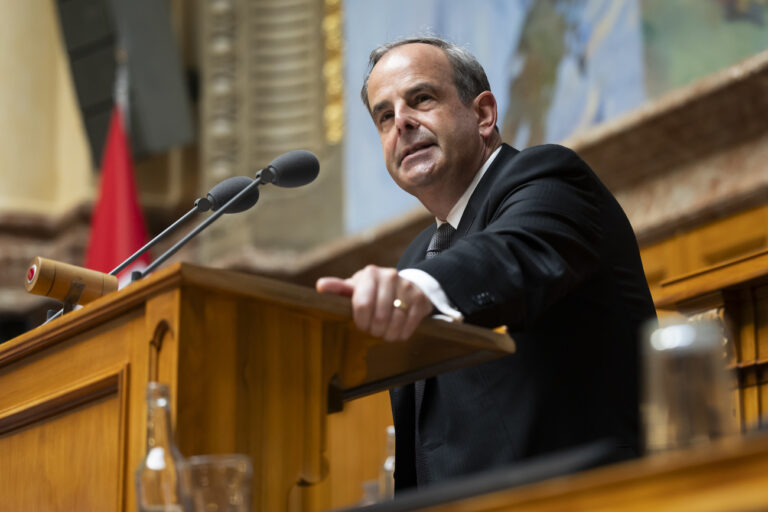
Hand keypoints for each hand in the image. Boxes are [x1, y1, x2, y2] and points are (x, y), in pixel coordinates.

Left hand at [316, 265, 433, 340]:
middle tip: (373, 330)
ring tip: (384, 333)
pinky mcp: (420, 299)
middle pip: (379, 317)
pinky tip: (397, 332)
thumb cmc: (373, 290)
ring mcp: (407, 287)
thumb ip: (338, 289)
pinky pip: (409, 325)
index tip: (361, 324)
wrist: (406, 285)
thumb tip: (320, 286)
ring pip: (395, 323)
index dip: (361, 321)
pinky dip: (401, 334)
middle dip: (374, 329)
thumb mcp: (356, 287)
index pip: (362, 305)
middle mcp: (390, 276)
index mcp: (370, 274)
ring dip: (388, 334)